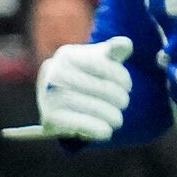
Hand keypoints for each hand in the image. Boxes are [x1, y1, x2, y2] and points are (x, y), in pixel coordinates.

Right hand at [15, 36, 133, 142]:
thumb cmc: (88, 75)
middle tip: (124, 104)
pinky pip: (79, 124)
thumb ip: (114, 50)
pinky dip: (96, 129)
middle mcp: (53, 73)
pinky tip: (106, 131)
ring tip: (118, 119)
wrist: (60, 100)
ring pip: (90, 106)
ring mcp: (48, 96)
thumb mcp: (101, 59)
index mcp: (66, 55)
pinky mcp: (49, 118)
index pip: (100, 64)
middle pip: (95, 86)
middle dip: (117, 97)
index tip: (127, 86)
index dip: (120, 76)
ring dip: (111, 115)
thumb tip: (125, 44)